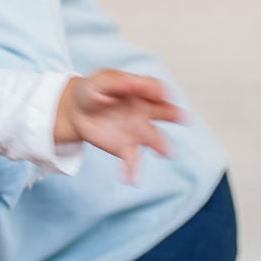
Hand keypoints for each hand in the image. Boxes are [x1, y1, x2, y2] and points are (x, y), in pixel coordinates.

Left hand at [56, 69, 184, 183]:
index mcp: (140, 91)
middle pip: (165, 113)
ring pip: (154, 139)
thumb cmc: (92, 91)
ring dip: (162, 146)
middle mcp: (144, 112)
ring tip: (168, 153)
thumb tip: (133, 83)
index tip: (161, 93)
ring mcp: (137, 131)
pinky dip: (133, 171)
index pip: (154, 88)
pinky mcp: (125, 148)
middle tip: (184, 118)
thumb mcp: (100, 81)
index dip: (157, 90)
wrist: (76, 112)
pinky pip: (132, 161)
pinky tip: (131, 179)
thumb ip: (117, 82)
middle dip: (175, 115)